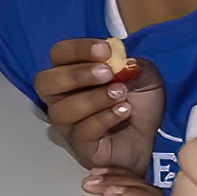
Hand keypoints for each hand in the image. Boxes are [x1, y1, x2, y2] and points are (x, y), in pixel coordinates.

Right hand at [36, 36, 163, 187]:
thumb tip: (115, 59)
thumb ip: (127, 63)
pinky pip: (82, 132)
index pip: (59, 54)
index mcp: (71, 73)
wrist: (151, 137)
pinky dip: (105, 118)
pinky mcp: (80, 146)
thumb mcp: (141, 73)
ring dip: (94, 98)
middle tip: (108, 73)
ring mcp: (68, 124)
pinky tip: (124, 112)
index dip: (78, 49)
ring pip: (62, 110)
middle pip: (45, 83)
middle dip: (76, 75)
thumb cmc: (139, 103)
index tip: (106, 50)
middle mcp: (62, 98)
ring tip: (121, 95)